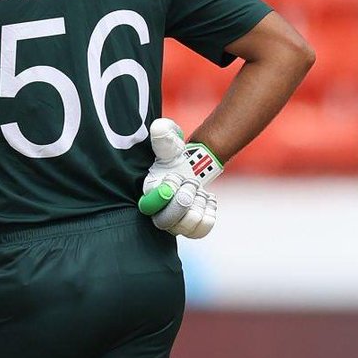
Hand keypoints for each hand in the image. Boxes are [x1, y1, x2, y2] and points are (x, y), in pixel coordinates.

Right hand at [138, 118, 222, 238]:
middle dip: (183, 201)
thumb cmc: (177, 158)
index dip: (161, 197)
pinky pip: (202, 230)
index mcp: (149, 195)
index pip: (147, 207)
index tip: (174, 180)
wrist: (194, 169)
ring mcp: (176, 224)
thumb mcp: (170, 145)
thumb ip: (163, 137)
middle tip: (192, 184)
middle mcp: (158, 214)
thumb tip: (159, 127)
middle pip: (166, 222)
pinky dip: (209, 213)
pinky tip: (208, 199)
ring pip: (187, 227)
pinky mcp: (192, 228)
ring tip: (200, 191)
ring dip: (198, 205)